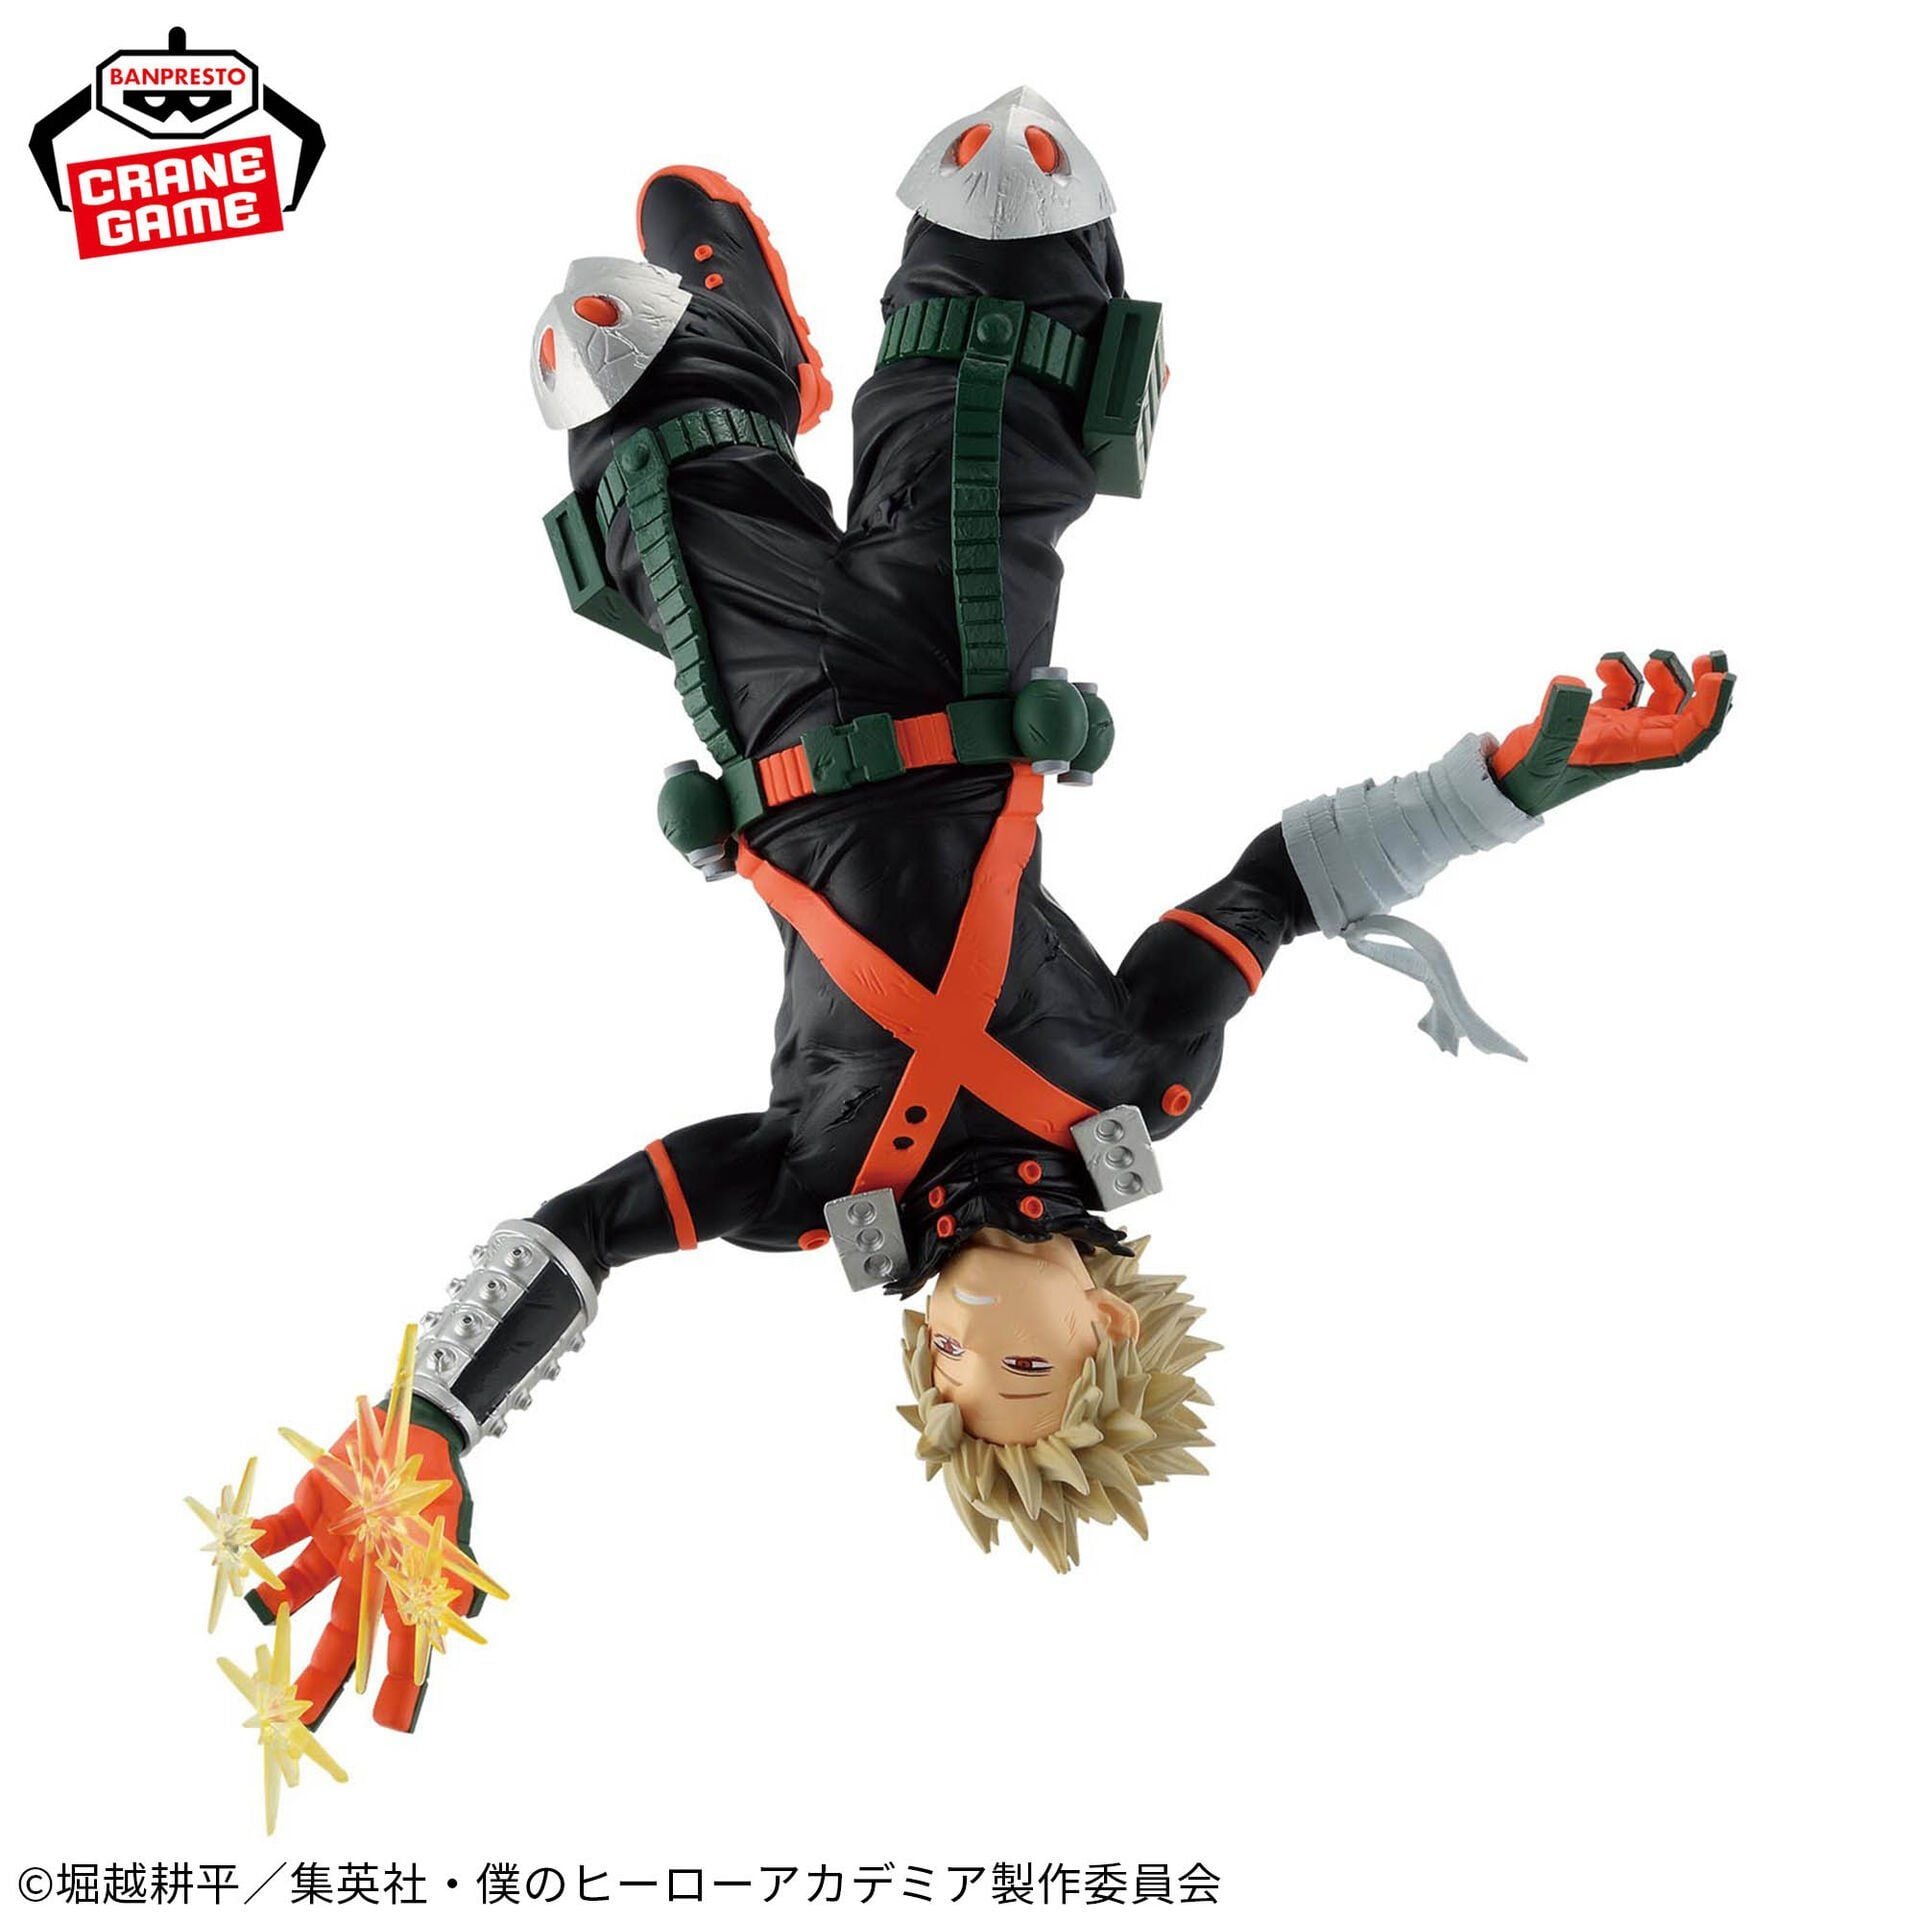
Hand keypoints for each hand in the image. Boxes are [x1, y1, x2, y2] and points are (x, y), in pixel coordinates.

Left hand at [245, 1402, 478, 1733]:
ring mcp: (333, 1544)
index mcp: (400, 1581)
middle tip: (293, 1722)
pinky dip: (256, 1542)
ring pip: (298, 1590)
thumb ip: (446, 1582)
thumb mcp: (447, 1534)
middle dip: (317, 1679)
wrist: (411, 1421)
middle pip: (339, 1637)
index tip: (392, 1726)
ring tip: (259, 1610)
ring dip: (275, 1603)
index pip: (400, 1644)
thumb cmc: (433, 1479)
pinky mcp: (307, 1511)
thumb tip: (456, 1635)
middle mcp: (363, 1572)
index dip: (397, 1686)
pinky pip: (275, 1533)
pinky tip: (242, 1548)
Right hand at [1492, 651, 1734, 814]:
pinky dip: (1622, 673)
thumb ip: (1557, 720)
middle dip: (1705, 687)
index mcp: (1629, 755)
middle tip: (1712, 656)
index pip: (1686, 738)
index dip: (1711, 711)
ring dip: (1665, 675)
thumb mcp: (1539, 752)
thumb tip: (1573, 682)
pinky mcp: (1594, 720)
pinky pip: (1624, 693)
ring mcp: (1614, 730)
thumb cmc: (1524, 780)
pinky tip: (1602, 665)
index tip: (1721, 678)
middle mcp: (1629, 743)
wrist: (1501, 786)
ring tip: (1650, 657)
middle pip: (1685, 716)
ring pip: (1660, 700)